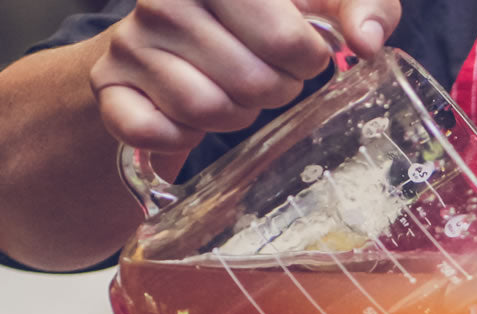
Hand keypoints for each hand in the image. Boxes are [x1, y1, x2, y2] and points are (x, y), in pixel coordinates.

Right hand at [91, 0, 401, 151]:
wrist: (172, 40)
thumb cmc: (258, 19)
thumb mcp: (315, 1)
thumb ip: (362, 3)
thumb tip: (368, 40)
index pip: (287, 40)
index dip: (305, 59)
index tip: (300, 51)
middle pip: (253, 82)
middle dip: (274, 91)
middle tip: (268, 78)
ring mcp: (130, 40)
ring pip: (208, 110)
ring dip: (235, 116)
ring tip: (235, 95)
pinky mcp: (108, 85)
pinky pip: (157, 132)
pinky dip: (182, 138)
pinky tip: (190, 119)